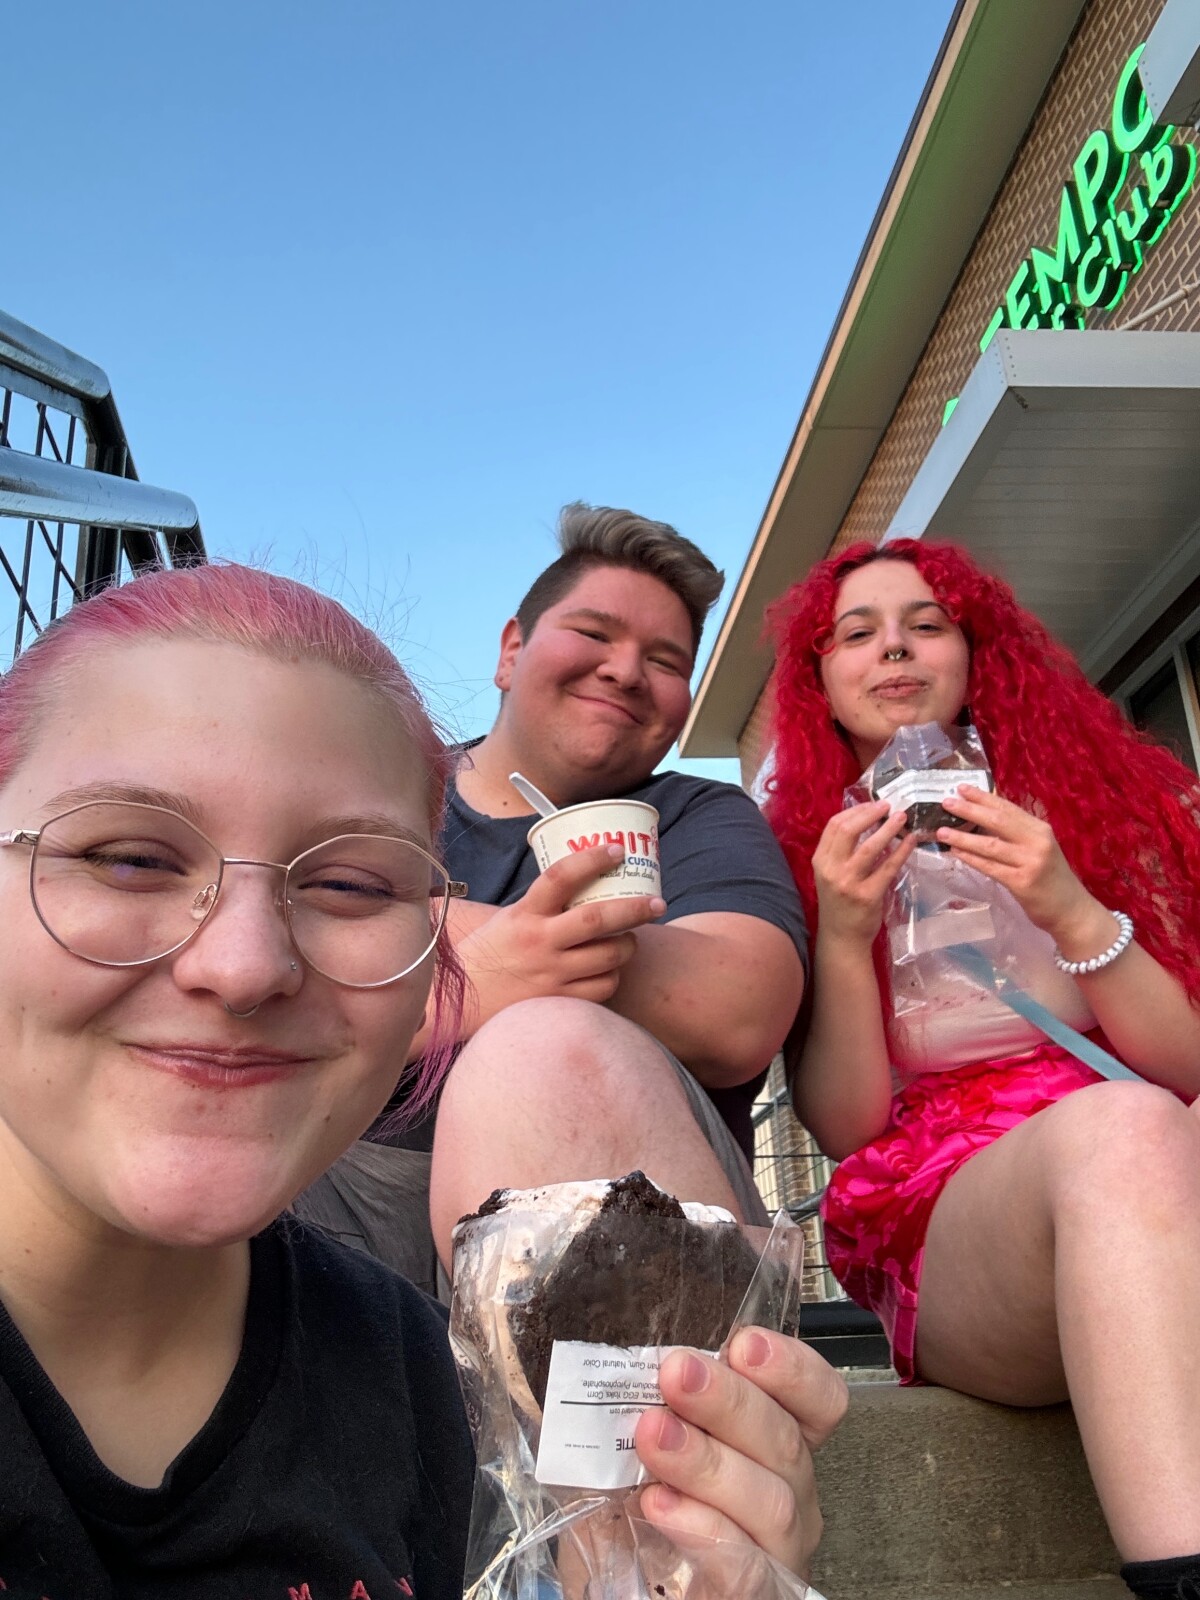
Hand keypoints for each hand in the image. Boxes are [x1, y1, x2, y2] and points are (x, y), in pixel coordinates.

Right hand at [458, 843, 665, 1006]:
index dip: (592, 859)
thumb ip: (545, 905)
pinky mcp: (558, 1002)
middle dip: (635, 909)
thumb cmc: (492, 951)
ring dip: (627, 945)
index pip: (560, 876)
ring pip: (608, 956)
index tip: (617, 850)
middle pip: (598, 919)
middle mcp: (539, 942)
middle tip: (657, 904)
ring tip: (628, 940)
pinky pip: (602, 988)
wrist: (460, 999)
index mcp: (525, 913)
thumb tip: (590, 881)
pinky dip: (612, 976)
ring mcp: (550, 974)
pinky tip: (608, 970)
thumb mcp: (511, 917)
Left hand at [634, 1328, 847, 1579]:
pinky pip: (743, 1564)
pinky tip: (659, 1502)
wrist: (627, 1583)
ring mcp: (778, 1550)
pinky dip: (701, 1527)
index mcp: (775, 1440)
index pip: (819, 1400)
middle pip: (786, 1441)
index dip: (792, 1369)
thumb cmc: (636, 1502)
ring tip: (654, 1435)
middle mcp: (790, 1492)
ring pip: (770, 1500)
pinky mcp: (756, 1594)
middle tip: (676, 1374)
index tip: (745, 1344)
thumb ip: (647, 1399)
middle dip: (729, 1401)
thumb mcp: (641, 1438)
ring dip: (709, 1461)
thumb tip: (619, 1356)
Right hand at [811, 800, 917, 945]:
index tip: (873, 804)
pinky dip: (901, 851)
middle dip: (870, 814)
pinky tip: (911, 842)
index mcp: (820, 861)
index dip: (855, 810)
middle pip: (849, 831)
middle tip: (888, 806)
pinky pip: (888, 867)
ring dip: (888, 829)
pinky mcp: (868, 896)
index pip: (834, 825)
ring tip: (902, 818)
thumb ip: (841, 851)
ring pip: (870, 847)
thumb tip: (866, 820)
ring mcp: (849, 883)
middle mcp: (831, 869)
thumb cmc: (839, 902)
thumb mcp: (831, 873)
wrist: (842, 937)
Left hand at [937, 787, 1111, 950]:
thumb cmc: (1051, 878)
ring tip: (941, 831)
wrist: (1071, 910)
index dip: (983, 797)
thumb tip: (983, 816)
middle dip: (970, 810)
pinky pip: (990, 867)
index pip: (1008, 808)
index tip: (962, 788)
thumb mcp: (1039, 848)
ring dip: (963, 837)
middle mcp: (1037, 842)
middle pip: (998, 821)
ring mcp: (1030, 862)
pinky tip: (955, 853)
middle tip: (946, 802)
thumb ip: (1017, 833)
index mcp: (1040, 829)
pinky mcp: (1022, 882)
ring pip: (990, 845)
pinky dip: (970, 858)